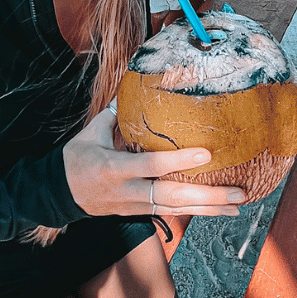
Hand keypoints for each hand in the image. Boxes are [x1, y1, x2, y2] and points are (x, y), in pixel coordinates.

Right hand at [62, 108, 245, 218]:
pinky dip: (198, 211)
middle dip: (207, 195)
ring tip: (238, 203)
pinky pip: (172, 212)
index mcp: (113, 168)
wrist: (57, 195)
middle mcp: (128, 191)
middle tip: (238, 190)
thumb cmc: (76, 158)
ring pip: (176, 209)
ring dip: (210, 207)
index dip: (178, 161)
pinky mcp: (139, 213)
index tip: (206, 154)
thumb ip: (115, 113)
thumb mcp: (91, 132)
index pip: (151, 165)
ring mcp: (134, 205)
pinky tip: (220, 208)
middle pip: (172, 196)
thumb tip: (136, 85)